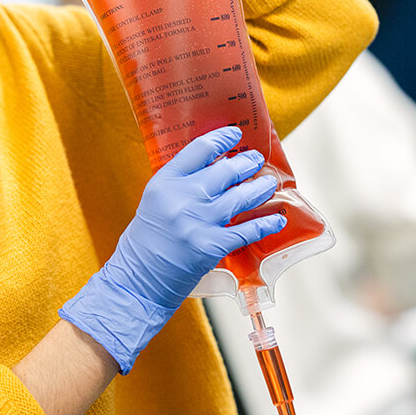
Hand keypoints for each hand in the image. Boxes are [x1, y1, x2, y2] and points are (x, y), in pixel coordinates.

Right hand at [60, 126, 286, 372]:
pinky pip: (248, 230)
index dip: (222, 139)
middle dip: (247, 163)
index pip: (200, 149)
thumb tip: (214, 169)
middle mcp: (183, 197)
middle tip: (256, 160)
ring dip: (261, 188)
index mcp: (165, 181)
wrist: (138, 280)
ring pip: (242, 196)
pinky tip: (278, 218)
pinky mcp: (212, 245)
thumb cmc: (145, 242)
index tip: (235, 134)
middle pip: (226, 170)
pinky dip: (266, 223)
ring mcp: (199, 221)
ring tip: (269, 183)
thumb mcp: (155, 202)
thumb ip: (180, 185)